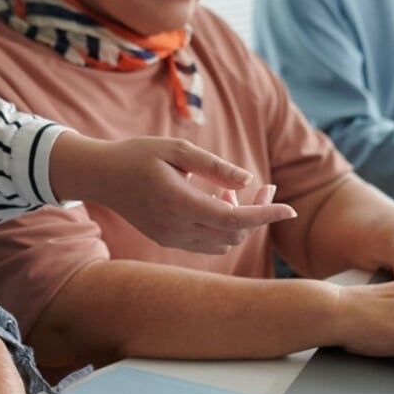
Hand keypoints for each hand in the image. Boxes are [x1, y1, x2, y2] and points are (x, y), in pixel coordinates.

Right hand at [48, 132, 294, 253]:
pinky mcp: (169, 240)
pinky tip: (217, 201)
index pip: (234, 219)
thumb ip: (214, 166)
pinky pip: (209, 242)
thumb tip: (248, 180)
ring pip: (224, 241)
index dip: (266, 215)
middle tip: (266, 186)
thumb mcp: (177, 150)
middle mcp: (176, 227)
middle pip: (234, 232)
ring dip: (239, 220)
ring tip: (228, 190)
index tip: (291, 210)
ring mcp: (172, 238)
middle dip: (258, 212)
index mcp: (178, 203)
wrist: (102, 177)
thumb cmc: (138, 155)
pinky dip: (223, 226)